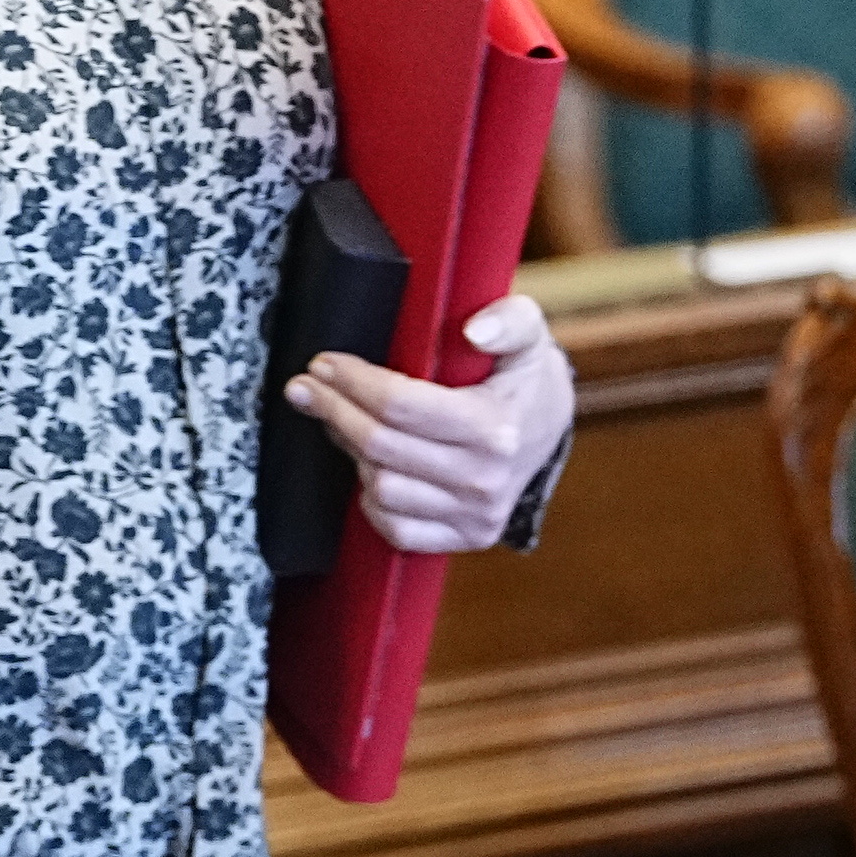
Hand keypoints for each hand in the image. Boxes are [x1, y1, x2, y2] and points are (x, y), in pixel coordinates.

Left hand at [284, 292, 575, 555]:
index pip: (402, 406)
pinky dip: (371, 500)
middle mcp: (485, 479)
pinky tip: (367, 466)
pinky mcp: (465, 537)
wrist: (549, 430)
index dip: (353, 382)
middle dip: (334, 410)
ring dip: (350, 452)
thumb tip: (475, 330)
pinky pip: (396, 529)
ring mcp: (475, 515)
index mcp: (496, 428)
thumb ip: (510, 319)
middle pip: (381, 447)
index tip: (324, 363)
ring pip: (381, 489)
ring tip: (338, 419)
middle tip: (306, 386)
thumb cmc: (526, 377)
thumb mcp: (529, 334)